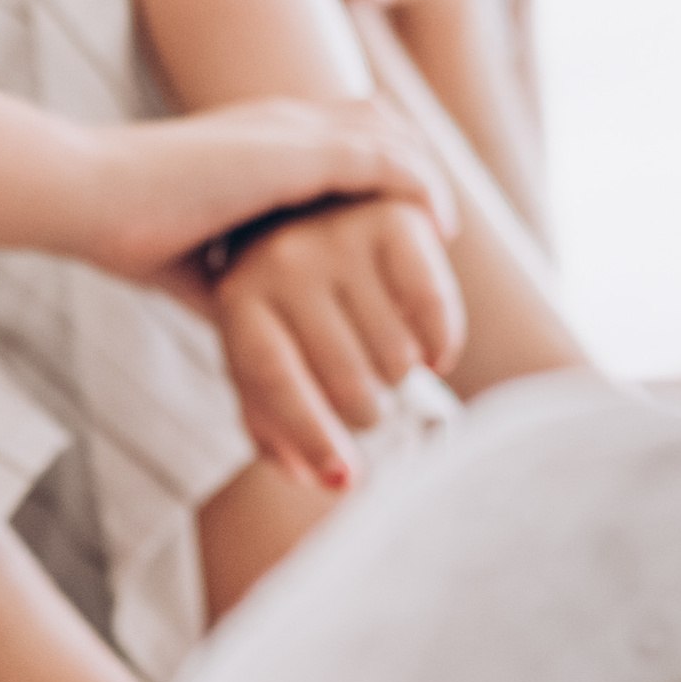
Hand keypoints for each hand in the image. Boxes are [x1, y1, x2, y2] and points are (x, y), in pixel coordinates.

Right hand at [77, 96, 456, 287]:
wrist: (86, 195)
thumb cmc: (118, 228)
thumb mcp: (192, 263)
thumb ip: (229, 285)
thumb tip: (248, 329)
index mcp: (256, 139)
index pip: (339, 135)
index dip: (376, 170)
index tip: (398, 226)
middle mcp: (282, 122)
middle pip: (379, 125)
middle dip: (413, 168)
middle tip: (437, 229)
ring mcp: (292, 131)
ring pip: (394, 137)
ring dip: (426, 180)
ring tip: (445, 233)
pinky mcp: (298, 151)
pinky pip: (388, 162)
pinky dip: (420, 189)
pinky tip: (438, 231)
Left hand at [211, 199, 464, 488]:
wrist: (305, 202)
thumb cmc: (280, 303)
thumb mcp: (258, 352)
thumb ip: (276, 420)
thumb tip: (330, 480)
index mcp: (239, 299)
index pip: (277, 381)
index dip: (313, 437)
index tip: (346, 478)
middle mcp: (285, 260)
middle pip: (346, 378)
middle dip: (364, 414)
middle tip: (366, 410)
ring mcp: (341, 235)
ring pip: (395, 353)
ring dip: (399, 379)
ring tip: (386, 367)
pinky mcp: (395, 219)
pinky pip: (434, 308)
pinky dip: (441, 345)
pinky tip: (434, 357)